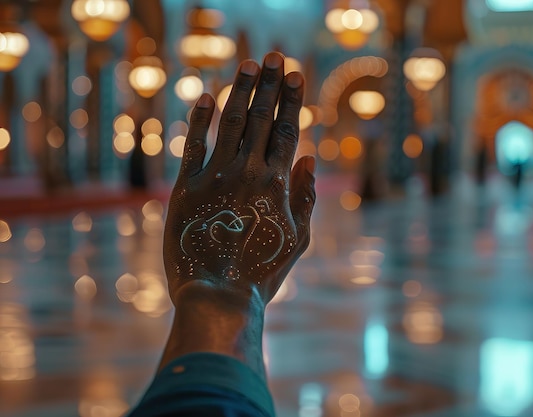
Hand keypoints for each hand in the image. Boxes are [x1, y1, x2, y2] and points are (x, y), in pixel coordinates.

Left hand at [163, 52, 315, 305]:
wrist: (218, 295)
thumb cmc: (262, 271)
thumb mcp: (298, 238)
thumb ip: (305, 196)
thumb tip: (309, 158)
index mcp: (276, 185)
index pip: (287, 131)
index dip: (291, 100)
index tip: (294, 74)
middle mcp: (247, 173)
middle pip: (261, 119)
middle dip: (269, 85)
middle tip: (274, 57)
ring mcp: (215, 178)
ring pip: (231, 124)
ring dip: (240, 92)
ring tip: (248, 65)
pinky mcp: (185, 188)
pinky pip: (193, 146)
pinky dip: (200, 120)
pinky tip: (206, 97)